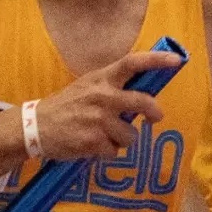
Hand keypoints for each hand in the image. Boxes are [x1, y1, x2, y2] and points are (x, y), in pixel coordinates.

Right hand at [32, 50, 181, 159]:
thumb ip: (112, 88)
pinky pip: (114, 151)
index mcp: (101, 79)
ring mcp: (99, 119)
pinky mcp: (94, 141)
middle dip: (154, 112)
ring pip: (130, 134)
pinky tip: (90, 145)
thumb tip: (141, 98)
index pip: (133, 63)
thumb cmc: (65, 106)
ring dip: (121, 139)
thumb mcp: (87, 87)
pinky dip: (106, 152)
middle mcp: (102, 96)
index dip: (157, 60)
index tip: (176, 60)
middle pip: (143, 102)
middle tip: (154, 118)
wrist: (35, 126)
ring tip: (102, 136)